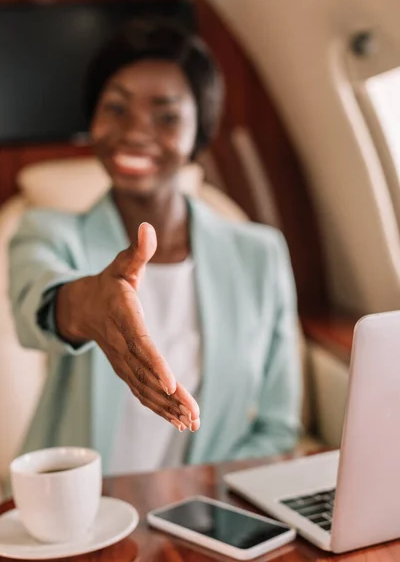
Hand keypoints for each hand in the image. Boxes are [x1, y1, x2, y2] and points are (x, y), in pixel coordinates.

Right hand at [56, 223, 199, 431]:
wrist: (83, 307)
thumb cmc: (109, 284)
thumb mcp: (121, 263)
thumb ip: (137, 250)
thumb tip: (147, 227)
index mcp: (123, 317)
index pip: (139, 343)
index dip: (154, 363)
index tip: (171, 383)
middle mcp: (121, 345)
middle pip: (146, 373)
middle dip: (170, 396)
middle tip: (194, 414)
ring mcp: (122, 361)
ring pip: (145, 389)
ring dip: (169, 408)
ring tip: (193, 423)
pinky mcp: (126, 370)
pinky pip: (142, 392)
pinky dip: (160, 408)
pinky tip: (179, 421)